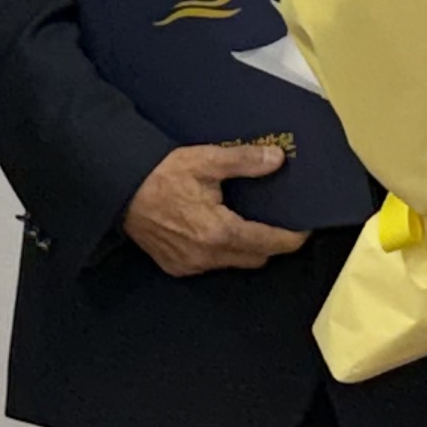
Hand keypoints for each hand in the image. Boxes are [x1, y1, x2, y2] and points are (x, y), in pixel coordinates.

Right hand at [121, 142, 313, 277]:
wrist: (120, 190)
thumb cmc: (162, 175)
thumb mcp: (206, 160)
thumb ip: (244, 161)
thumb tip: (277, 159)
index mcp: (219, 232)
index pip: (269, 244)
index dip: (292, 238)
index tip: (306, 229)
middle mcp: (207, 256)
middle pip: (256, 258)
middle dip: (272, 244)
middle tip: (280, 221)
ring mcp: (190, 265)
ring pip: (234, 263)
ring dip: (247, 248)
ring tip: (252, 224)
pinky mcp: (176, 267)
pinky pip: (212, 265)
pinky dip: (223, 252)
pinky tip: (221, 231)